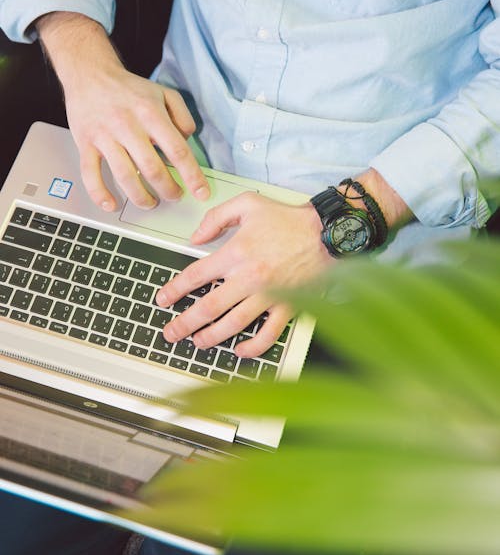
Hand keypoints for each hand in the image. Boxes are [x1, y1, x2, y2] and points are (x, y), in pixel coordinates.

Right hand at [36, 12, 209, 209]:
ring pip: (125, 176)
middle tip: (175, 196)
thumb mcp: (164, 93)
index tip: (201, 192)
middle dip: (168, 190)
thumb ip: (183, 116)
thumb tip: (187, 142)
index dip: (192, 175)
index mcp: (150, 113)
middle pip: (153, 168)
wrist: (89, 73)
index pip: (178, 150)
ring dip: (141, 197)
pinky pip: (91, 175)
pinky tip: (112, 204)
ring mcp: (104, 136)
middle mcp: (128, 125)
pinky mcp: (85, 144)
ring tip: (151, 202)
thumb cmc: (129, 88)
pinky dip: (100, 194)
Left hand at [156, 192, 332, 356]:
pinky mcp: (288, 305)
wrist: (327, 232)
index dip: (175, 290)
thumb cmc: (291, 219)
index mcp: (236, 253)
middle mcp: (249, 278)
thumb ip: (217, 217)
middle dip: (185, 323)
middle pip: (209, 307)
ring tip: (198, 343)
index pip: (196, 276)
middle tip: (171, 332)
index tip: (163, 299)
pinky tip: (240, 350)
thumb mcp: (248, 203)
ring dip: (211, 337)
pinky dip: (253, 346)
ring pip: (233, 324)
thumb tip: (195, 237)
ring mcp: (269, 295)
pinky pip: (268, 333)